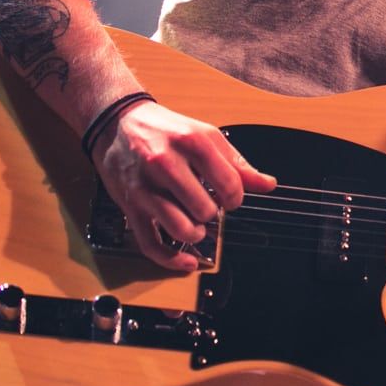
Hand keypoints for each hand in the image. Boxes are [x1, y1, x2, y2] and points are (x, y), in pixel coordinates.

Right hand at [91, 100, 275, 270]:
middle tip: (209, 205)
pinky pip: (150, 243)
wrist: (118, 124)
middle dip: (213, 212)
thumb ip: (238, 164)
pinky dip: (171, 259)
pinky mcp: (130, 206)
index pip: (229, 185)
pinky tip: (187, 262)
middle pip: (205, 209)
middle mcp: (165, 164)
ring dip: (196, 233)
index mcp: (192, 143)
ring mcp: (144, 187)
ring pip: (180, 228)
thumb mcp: (207, 137)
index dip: (236, 197)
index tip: (231, 197)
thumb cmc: (166, 131)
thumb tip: (267, 184)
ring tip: (197, 223)